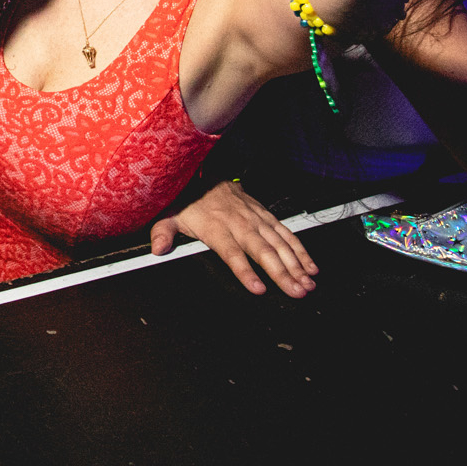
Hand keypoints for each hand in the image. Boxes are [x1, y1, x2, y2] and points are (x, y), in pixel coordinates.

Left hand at [150, 179, 316, 297]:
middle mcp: (239, 223)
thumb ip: (163, 233)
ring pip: (279, 244)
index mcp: (216, 228)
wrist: (204, 173)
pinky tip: (310, 267)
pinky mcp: (266, 215)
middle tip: (296, 292)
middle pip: (263, 252)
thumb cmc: (188, 201)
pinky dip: (300, 250)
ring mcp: (255, 219)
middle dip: (282, 273)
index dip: (245, 271)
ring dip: (296, 264)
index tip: (258, 288)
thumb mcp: (169, 215)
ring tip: (307, 284)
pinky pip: (286, 233)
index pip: (233, 253)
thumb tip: (157, 248)